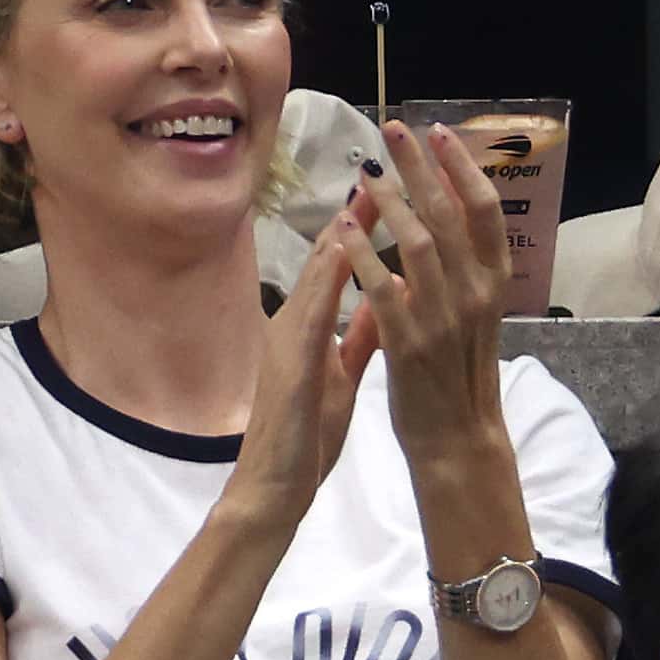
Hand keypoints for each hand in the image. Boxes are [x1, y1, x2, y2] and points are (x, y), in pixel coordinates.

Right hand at [221, 217, 366, 531]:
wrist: (271, 487)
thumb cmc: (305, 435)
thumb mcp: (341, 374)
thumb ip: (357, 335)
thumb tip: (380, 295)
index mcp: (307, 328)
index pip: (337, 269)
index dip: (360, 229)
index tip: (387, 193)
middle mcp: (293, 325)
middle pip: (324, 261)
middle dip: (351, 217)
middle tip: (377, 173)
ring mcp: (287, 342)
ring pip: (314, 278)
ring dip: (338, 235)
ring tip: (362, 195)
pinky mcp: (290, 365)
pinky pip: (310, 315)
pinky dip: (327, 281)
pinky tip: (342, 253)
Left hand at [342, 120, 507, 452]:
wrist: (455, 437)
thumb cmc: (459, 370)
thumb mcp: (472, 310)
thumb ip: (462, 265)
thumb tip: (448, 210)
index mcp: (493, 284)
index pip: (485, 211)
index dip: (462, 167)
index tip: (438, 132)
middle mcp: (475, 295)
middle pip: (448, 215)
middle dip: (420, 167)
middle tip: (393, 129)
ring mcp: (443, 319)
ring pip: (419, 246)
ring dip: (391, 203)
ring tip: (367, 172)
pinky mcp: (408, 345)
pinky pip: (382, 290)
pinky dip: (362, 255)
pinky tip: (344, 228)